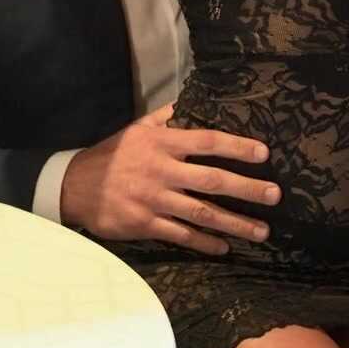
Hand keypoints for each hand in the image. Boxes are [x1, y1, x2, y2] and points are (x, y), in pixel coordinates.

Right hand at [59, 103, 280, 254]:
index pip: (207, 142)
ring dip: (235, 223)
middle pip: (213, 180)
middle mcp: (162, 171)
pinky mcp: (145, 224)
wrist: (74, 186)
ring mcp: (154, 200)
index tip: (263, 153)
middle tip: (274, 196)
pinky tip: (224, 247)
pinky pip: (182, 235)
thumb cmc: (111, 155)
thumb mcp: (137, 129)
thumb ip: (166, 118)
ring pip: (202, 213)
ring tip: (262, 231)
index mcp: (162, 144)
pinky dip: (204, 243)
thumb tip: (192, 100)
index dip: (237, 147)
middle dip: (247, 189)